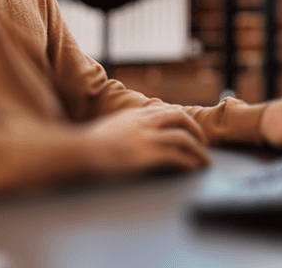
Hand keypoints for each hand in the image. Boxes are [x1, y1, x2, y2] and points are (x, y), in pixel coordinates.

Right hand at [82, 106, 209, 178]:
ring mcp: (146, 137)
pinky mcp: (148, 154)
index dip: (180, 119)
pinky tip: (194, 170)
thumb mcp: (104, 130)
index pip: (164, 110)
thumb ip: (118, 130)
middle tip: (202, 142)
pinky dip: (190, 163)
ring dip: (199, 150)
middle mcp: (143, 122)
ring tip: (204, 161)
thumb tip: (122, 140)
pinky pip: (178, 156)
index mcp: (132, 115)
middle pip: (179, 117)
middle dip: (195, 129)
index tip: (187, 128)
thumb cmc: (84, 147)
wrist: (77, 153)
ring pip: (184, 137)